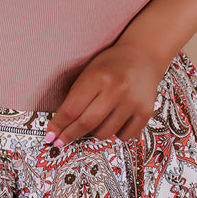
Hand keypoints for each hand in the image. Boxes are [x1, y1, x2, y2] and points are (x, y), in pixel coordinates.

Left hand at [46, 42, 166, 146]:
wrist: (142, 56)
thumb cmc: (111, 64)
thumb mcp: (89, 71)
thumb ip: (76, 96)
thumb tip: (61, 125)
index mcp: (98, 76)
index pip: (71, 109)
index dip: (58, 125)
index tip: (50, 136)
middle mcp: (116, 89)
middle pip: (86, 124)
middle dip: (70, 135)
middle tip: (61, 141)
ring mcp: (132, 102)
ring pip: (104, 133)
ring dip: (94, 132)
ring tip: (95, 120)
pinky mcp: (145, 112)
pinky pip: (124, 136)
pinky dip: (116, 133)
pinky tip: (114, 121)